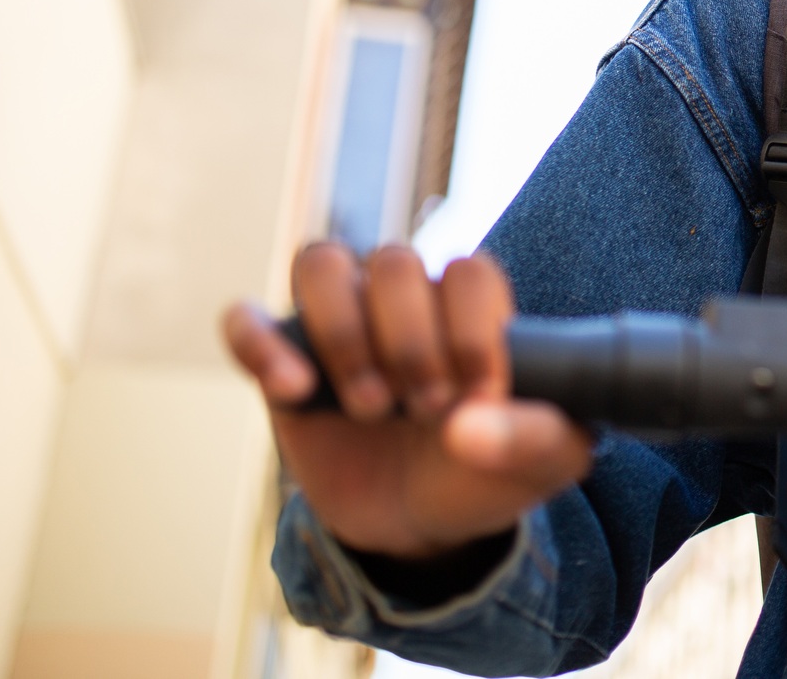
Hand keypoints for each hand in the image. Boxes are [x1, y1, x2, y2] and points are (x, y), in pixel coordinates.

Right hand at [221, 245, 592, 559]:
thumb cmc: (484, 471)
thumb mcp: (540, 466)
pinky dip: (260, 344)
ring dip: (344, 335)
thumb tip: (471, 423)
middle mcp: (404, 298)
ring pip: (323, 263)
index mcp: (472, 306)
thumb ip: (537, 439)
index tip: (480, 397)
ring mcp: (338, 322)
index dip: (472, 332)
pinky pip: (246, 318)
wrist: (419, 525)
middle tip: (426, 409)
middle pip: (395, 262)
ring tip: (371, 405)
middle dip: (410, 343)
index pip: (468, 271)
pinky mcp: (280, 358)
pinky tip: (294, 390)